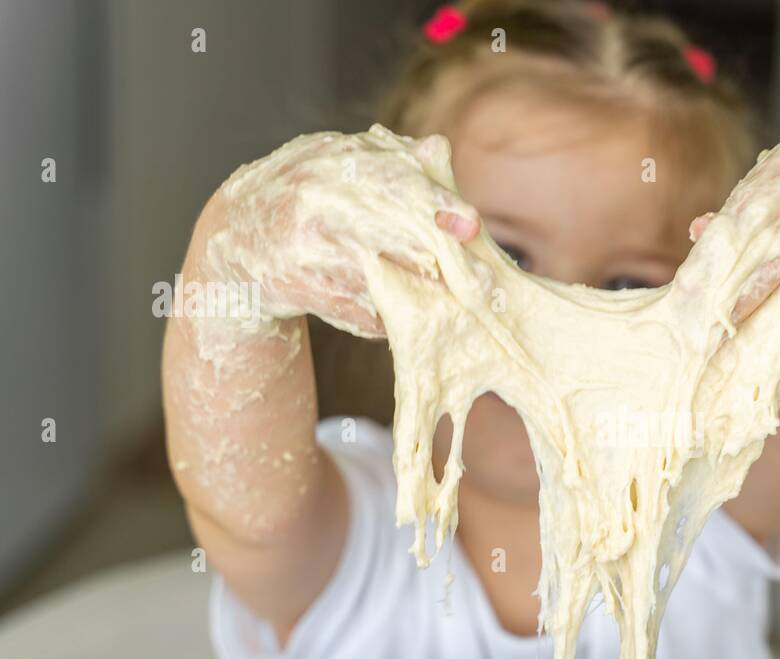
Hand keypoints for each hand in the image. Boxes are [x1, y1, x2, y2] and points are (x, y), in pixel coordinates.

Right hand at [197, 127, 478, 337]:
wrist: (233, 239)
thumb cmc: (303, 200)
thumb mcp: (336, 166)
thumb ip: (388, 160)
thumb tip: (440, 149)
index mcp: (329, 161)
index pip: (392, 178)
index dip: (435, 203)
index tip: (471, 225)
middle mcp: (313, 196)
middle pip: (386, 226)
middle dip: (436, 254)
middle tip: (478, 281)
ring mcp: (300, 241)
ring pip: (373, 273)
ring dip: (412, 289)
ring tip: (440, 298)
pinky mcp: (291, 283)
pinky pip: (350, 306)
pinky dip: (375, 317)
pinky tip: (389, 321)